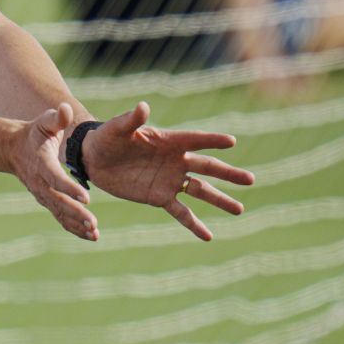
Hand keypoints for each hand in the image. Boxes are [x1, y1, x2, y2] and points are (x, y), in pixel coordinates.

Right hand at [9, 103, 99, 241]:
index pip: (56, 178)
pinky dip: (74, 228)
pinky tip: (91, 236)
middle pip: (59, 201)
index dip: (70, 188)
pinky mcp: (47, 201)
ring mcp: (42, 194)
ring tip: (95, 233)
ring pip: (60, 213)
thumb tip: (64, 109)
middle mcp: (40, 183)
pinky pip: (60, 217)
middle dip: (76, 213)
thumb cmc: (34, 133)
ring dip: (77, 224)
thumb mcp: (43, 122)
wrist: (13, 149)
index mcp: (41, 163)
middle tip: (93, 223)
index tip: (86, 198)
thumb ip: (56, 117)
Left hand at [81, 101, 255, 241]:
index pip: (195, 140)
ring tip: (239, 209)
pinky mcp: (159, 197)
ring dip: (220, 200)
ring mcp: (170, 180)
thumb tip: (143, 107)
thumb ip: (132, 120)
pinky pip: (180, 212)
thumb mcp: (117, 128)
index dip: (212, 140)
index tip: (231, 142)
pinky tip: (208, 236)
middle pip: (207, 167)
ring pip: (200, 191)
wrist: (93, 159)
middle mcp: (175, 161)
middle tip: (250, 180)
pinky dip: (194, 224)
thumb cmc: (107, 138)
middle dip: (228, 174)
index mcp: (169, 141)